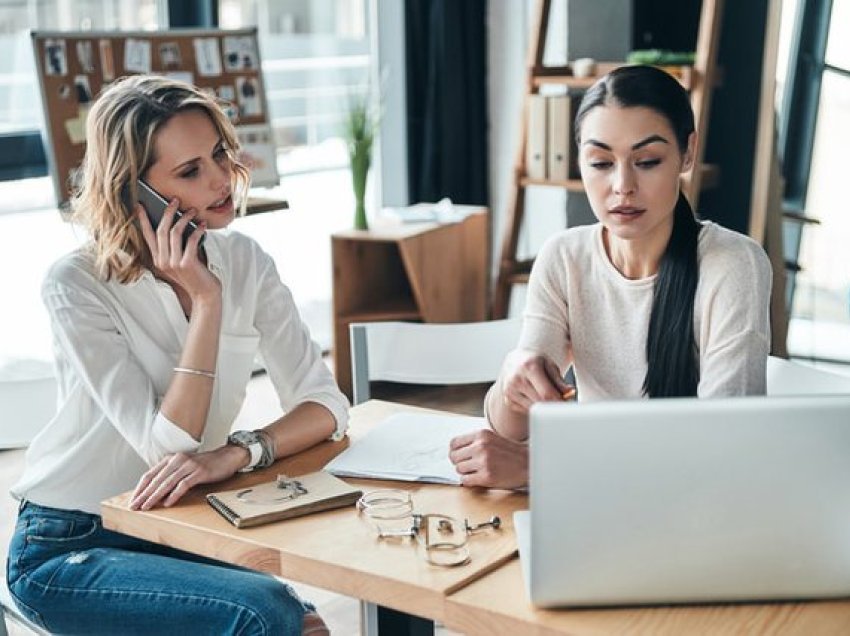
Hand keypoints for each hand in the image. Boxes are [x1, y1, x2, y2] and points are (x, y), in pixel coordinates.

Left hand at [130, 445, 247, 509]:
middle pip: (156, 479)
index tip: (133, 500)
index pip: (150, 474)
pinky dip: (174, 494)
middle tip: (135, 506)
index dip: (140, 488)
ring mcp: (189, 465)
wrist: (227, 457)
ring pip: (167, 482)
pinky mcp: (199, 471)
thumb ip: (171, 476)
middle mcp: (178, 460)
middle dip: (144, 494)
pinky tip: (168, 503)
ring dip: (155, 496)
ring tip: (147, 507)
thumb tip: (156, 494)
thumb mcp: (185, 468)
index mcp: (171, 459)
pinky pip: (184, 484)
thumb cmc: (205, 465)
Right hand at [137, 199, 219, 303]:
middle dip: (168, 212)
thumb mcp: (180, 261)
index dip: (143, 219)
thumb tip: (177, 222)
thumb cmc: (195, 276)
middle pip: (161, 230)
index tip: (139, 205)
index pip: (147, 236)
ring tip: (193, 211)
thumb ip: (175, 247)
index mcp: (158, 260)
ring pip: (175, 232)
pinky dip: (197, 230)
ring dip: (184, 218)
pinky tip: (202, 225)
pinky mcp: (187, 264)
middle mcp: (163, 261)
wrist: (205, 296)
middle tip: (175, 200)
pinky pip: (191, 240)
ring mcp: (174, 263)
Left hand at [449, 428, 527, 488]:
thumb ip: (475, 441)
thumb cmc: (510, 453)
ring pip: (459, 469)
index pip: (453, 443)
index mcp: (481, 434)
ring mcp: (483, 461)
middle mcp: (481, 446)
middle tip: (469, 466)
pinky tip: (479, 478)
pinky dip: (470, 481)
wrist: (528, 464)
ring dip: (466, 472)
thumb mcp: (492, 439)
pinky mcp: (486, 476)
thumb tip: (454, 450)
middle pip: (454, 457)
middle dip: (459, 463)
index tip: (459, 457)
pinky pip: (465, 480)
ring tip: (478, 471)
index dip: (454, 452)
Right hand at [500, 349, 572, 414]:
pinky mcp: (508, 399)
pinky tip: (535, 396)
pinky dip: (535, 407)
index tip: (568, 404)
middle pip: (541, 403)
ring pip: (534, 409)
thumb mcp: (548, 365)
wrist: (513, 362)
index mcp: (529, 367)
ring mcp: (510, 390)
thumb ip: (559, 381)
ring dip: (544, 408)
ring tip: (549, 397)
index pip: (546, 393)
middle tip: (562, 402)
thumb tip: (570, 393)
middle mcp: (517, 379)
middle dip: (554, 405)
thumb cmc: (534, 362)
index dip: (560, 401)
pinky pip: (527, 410)